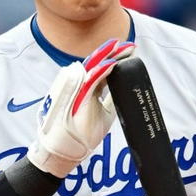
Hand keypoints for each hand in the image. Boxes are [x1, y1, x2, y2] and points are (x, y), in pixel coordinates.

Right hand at [27, 38, 134, 177]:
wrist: (67, 151)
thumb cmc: (83, 133)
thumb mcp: (104, 113)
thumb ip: (110, 99)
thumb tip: (124, 90)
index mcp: (87, 89)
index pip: (102, 69)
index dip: (115, 59)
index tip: (129, 51)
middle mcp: (80, 86)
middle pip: (97, 64)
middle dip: (113, 53)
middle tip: (128, 44)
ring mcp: (77, 91)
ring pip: (92, 68)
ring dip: (107, 57)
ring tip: (120, 47)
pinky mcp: (76, 99)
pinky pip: (89, 81)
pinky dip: (100, 71)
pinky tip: (111, 64)